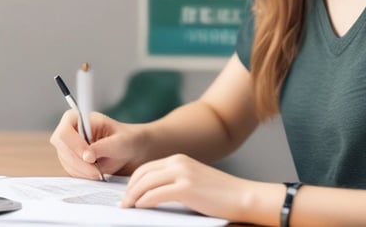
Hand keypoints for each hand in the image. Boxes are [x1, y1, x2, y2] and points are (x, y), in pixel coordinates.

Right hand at [49, 110, 144, 177]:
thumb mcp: (119, 142)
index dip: (74, 145)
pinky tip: (98, 174)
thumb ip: (103, 147)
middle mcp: (69, 132)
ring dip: (83, 172)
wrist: (131, 152)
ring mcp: (68, 148)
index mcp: (78, 118)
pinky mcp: (71, 162)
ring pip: (66, 163)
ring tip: (101, 172)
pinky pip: (71, 172)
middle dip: (80, 163)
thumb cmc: (126, 140)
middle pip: (62, 149)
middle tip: (98, 172)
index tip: (90, 157)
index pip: (64, 131)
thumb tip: (87, 156)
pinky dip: (84, 176)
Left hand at [120, 153, 262, 220]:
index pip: (147, 168)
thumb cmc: (219, 194)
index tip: (127, 194)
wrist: (241, 196)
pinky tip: (140, 206)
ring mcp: (183, 174)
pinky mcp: (186, 188)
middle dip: (129, 188)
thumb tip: (151, 192)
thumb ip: (174, 181)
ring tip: (128, 206)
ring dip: (133, 195)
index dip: (133, 181)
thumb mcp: (194, 181)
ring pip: (146, 182)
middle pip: (143, 173)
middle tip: (123, 202)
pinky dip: (144, 200)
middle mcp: (179, 162)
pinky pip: (156, 193)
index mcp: (180, 159)